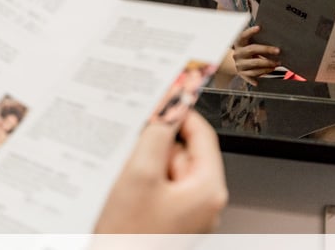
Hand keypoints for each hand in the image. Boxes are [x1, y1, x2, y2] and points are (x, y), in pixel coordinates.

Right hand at [94, 111, 226, 233]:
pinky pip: (159, 189)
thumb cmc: (127, 237)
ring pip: (167, 170)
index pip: (201, 134)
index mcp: (208, 190)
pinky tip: (126, 195)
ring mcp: (186, 215)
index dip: (180, 113)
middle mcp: (204, 204)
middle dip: (156, 147)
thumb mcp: (140, 173)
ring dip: (146, 167)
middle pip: (182, 152)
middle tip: (132, 154)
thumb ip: (157, 133)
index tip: (163, 99)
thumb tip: (169, 105)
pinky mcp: (169, 222)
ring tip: (126, 186)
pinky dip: (142, 184)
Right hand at [232, 25, 279, 86]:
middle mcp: (238, 53)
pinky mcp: (243, 74)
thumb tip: (273, 35)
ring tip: (277, 63)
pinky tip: (271, 69)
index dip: (250, 31)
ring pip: (255, 63)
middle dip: (266, 49)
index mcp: (239, 44)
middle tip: (278, 50)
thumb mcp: (248, 45)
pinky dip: (264, 72)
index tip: (259, 27)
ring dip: (268, 63)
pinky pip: (255, 73)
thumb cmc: (248, 51)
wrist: (238, 64)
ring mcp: (240, 64)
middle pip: (252, 49)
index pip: (243, 36)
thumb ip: (257, 40)